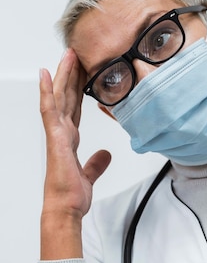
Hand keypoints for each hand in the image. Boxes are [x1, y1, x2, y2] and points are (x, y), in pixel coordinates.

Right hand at [39, 48, 111, 258]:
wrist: (66, 208)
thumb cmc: (71, 196)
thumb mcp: (90, 175)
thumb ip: (96, 163)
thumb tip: (106, 154)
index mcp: (69, 140)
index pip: (74, 108)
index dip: (78, 90)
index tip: (83, 73)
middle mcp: (61, 133)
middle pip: (67, 98)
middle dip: (71, 75)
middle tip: (76, 54)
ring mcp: (56, 134)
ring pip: (58, 97)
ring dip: (61, 75)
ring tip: (67, 54)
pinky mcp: (54, 138)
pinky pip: (49, 110)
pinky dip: (46, 91)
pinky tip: (45, 74)